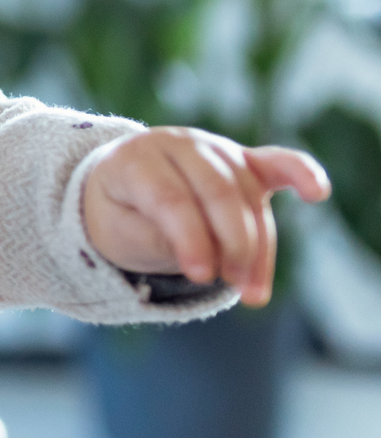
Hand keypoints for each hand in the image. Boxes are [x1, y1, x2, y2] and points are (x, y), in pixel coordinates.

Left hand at [83, 126, 329, 304]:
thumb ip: (158, 239)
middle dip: (232, 244)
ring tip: (251, 292)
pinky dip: (301, 175)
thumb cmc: (120, 215)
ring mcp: (213, 149)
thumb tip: (208, 255)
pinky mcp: (243, 162)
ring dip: (258, 246)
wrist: (121, 190)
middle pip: (218, 193)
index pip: (171, 198)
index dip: (189, 240)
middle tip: (233, 286)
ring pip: (248, 196)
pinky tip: (318, 192)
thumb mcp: (119, 233)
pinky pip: (277, 164)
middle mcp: (177, 145)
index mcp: (135, 159)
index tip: (201, 278)